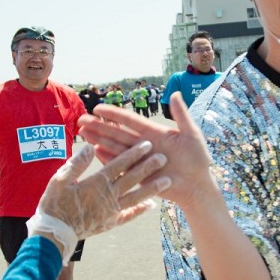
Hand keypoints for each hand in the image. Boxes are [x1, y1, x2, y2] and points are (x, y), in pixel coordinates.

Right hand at [36, 141, 168, 239]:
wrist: (55, 233)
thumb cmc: (54, 204)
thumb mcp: (60, 180)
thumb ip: (76, 164)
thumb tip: (89, 147)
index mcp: (96, 183)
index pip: (118, 165)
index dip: (133, 154)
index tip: (146, 145)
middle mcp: (108, 196)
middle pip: (132, 179)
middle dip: (148, 167)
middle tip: (163, 157)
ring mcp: (111, 211)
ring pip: (136, 197)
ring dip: (152, 188)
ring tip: (167, 181)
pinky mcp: (110, 223)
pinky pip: (129, 216)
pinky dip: (140, 210)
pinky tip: (151, 206)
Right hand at [76, 92, 213, 208]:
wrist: (198, 186)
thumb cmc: (198, 160)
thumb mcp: (192, 134)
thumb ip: (182, 115)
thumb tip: (175, 93)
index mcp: (154, 133)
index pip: (130, 120)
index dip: (114, 114)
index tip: (98, 108)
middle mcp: (143, 145)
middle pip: (117, 133)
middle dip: (99, 126)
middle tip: (81, 120)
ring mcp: (140, 160)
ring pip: (115, 148)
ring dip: (98, 140)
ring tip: (83, 134)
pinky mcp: (139, 175)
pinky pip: (121, 166)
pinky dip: (108, 159)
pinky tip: (95, 152)